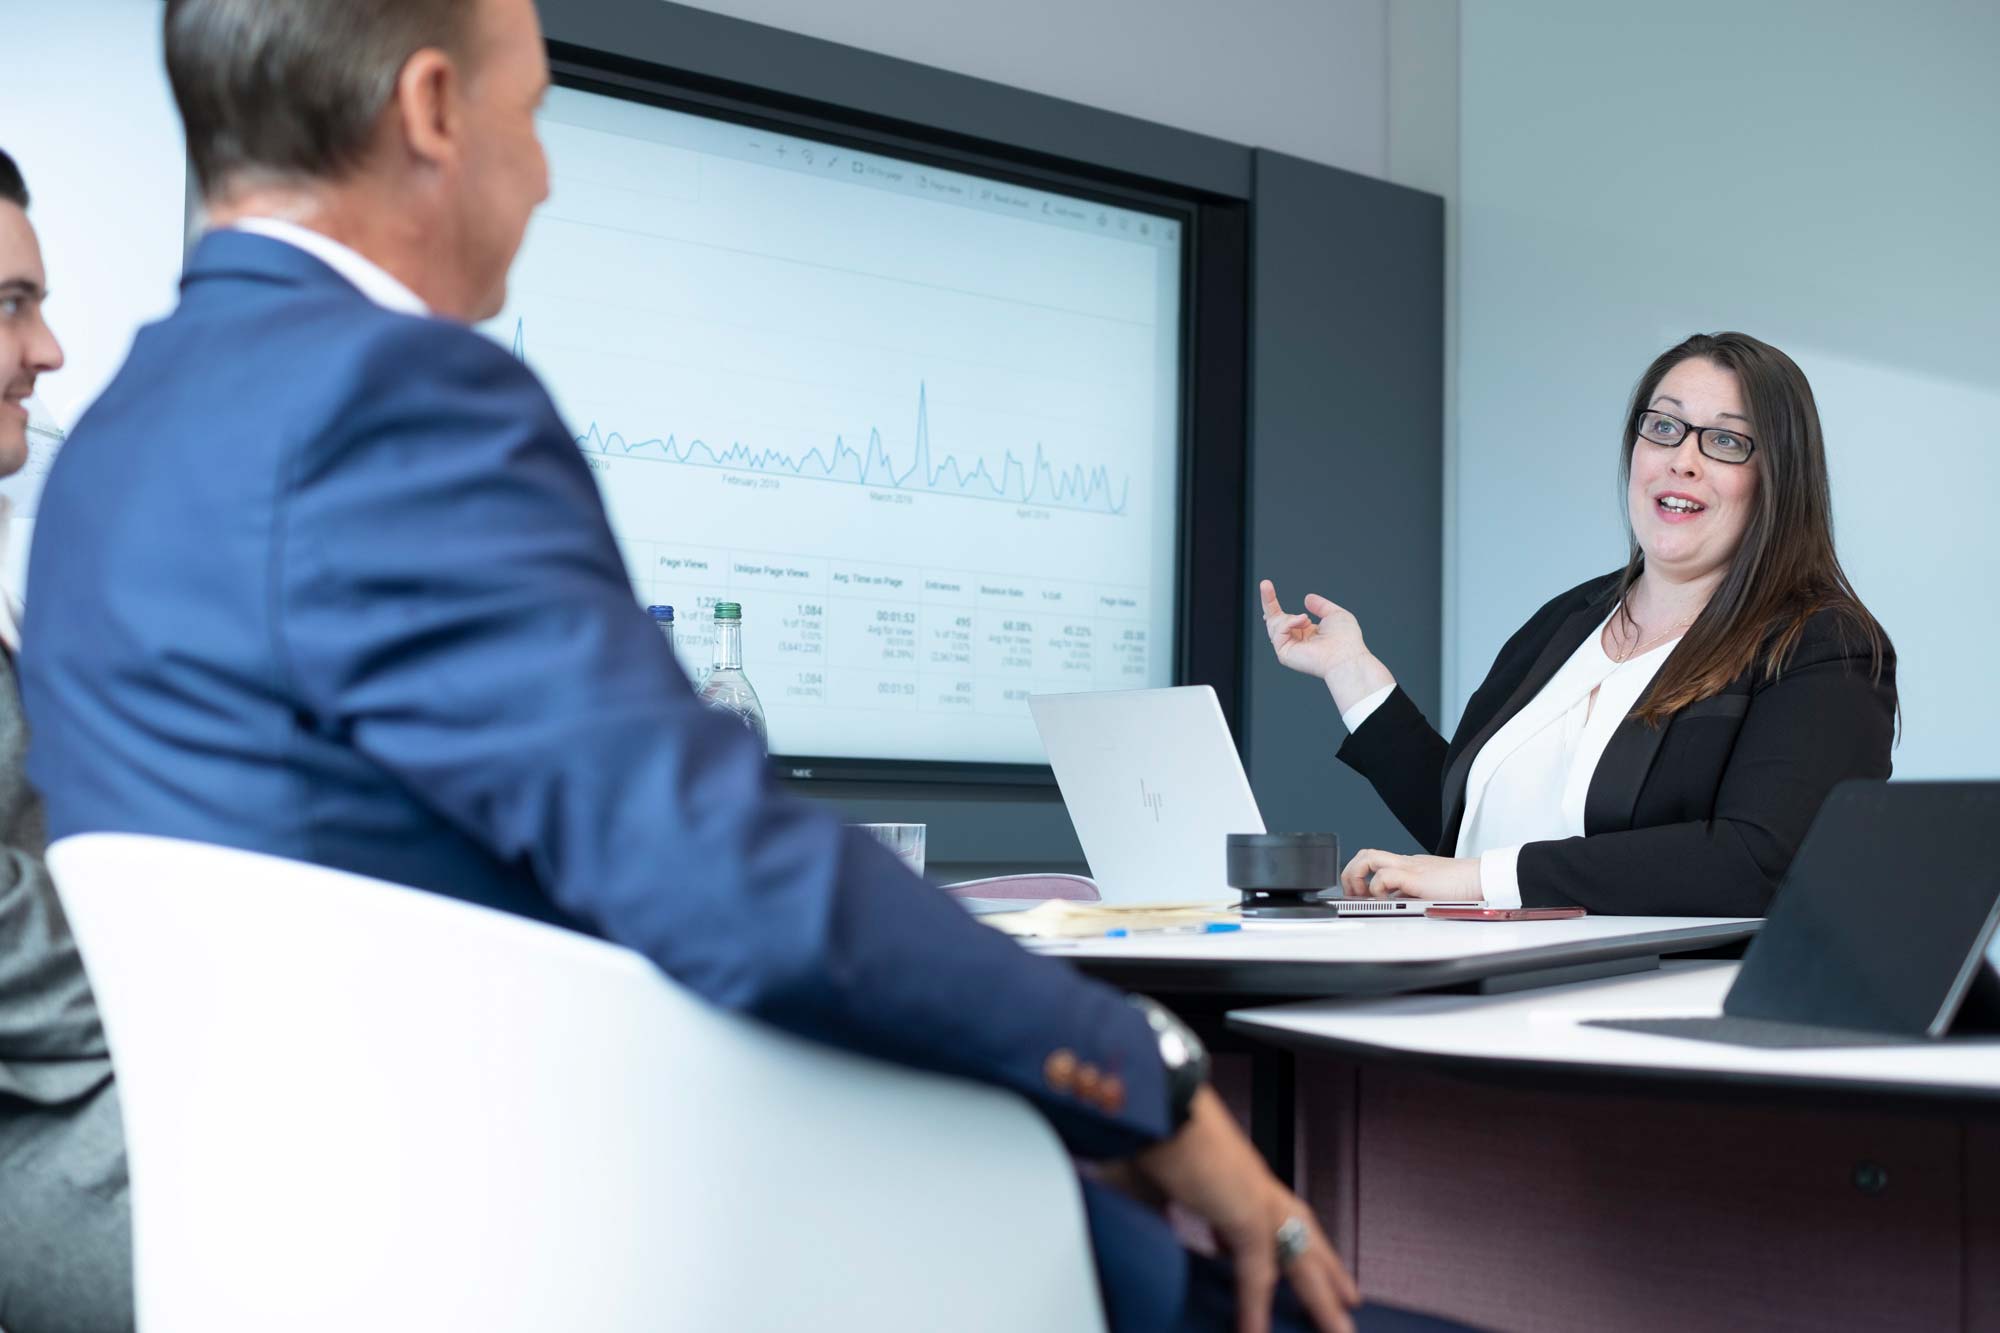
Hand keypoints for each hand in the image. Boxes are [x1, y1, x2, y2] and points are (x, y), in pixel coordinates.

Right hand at [1134, 1087, 1358, 1332]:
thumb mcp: (1150, 1183)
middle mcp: (1253, 1183)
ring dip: (1320, 1293)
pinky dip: (1255, 1308)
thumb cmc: (1145, 1131)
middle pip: (1303, 1230)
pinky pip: (1258, 1274)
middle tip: (1349, 1297)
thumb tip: (1153, 1231)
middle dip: (1327, 1266)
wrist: (1151, 1104)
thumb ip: (1158, 1211)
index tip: (1285, 1268)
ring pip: (1300, 1257)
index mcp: (1235, 1173)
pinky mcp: (1245, 1214)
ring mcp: (1255, 1196)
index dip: (1283, 1238)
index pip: (1272, 1211)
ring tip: (1339, 1325)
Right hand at [1258, 580, 1392, 712]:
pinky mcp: (1284, 653)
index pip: (1286, 617)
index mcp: (1307, 633)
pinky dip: (1289, 622)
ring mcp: (1289, 647)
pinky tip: (1303, 622)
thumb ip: (1320, 605)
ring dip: (1288, 617)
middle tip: (1265, 583)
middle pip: (1273, 619)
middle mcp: (1297, 640)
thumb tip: (1307, 598)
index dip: (1274, 603)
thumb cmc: (1346, 640)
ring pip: (1274, 624)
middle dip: (1268, 600)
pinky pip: (1278, 631)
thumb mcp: (1334, 614)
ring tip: (1305, 619)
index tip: (1267, 587)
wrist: (1345, 655)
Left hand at [1340, 850, 1481, 900]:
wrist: (1483, 878)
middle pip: (1365, 855)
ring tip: (1360, 896)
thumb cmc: (1465, 886)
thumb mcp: (1431, 890)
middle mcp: (1406, 862)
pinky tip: (1384, 901)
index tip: (1357, 894)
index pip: (1375, 861)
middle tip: (1353, 894)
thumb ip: (1413, 896)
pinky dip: (1377, 889)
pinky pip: (1384, 877)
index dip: (1360, 875)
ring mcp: (1410, 867)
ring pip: (1368, 858)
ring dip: (1357, 877)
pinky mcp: (1415, 877)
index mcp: (1409, 865)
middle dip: (1351, 874)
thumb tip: (1397, 908)